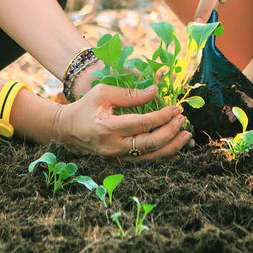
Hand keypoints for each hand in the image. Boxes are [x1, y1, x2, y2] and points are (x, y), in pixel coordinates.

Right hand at [55, 83, 192, 160]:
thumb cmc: (85, 106)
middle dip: (170, 132)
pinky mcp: (119, 161)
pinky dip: (162, 156)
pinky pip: (145, 161)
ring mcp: (116, 157)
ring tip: (186, 135)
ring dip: (171, 147)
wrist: (67, 129)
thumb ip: (130, 93)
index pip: (142, 123)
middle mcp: (113, 146)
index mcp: (107, 127)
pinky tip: (175, 150)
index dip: (162, 116)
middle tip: (183, 120)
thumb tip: (156, 90)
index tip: (176, 108)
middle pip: (149, 144)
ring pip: (150, 156)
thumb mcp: (103, 92)